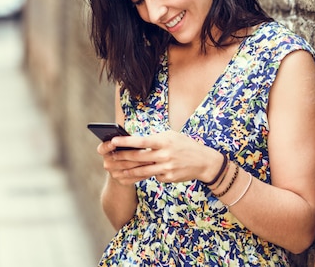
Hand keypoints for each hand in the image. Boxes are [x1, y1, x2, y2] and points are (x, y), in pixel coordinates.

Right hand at [97, 140, 154, 185]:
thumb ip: (125, 142)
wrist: (124, 173)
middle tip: (147, 150)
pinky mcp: (122, 181)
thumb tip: (133, 137)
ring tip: (153, 159)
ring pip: (129, 168)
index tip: (113, 141)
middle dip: (134, 154)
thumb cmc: (126, 152)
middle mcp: (107, 164)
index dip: (107, 146)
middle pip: (120, 158)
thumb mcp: (124, 146)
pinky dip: (144, 172)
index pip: (102, 148)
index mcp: (105, 152)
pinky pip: (134, 177)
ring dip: (141, 163)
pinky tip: (152, 168)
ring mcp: (114, 174)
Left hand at [104, 131, 221, 183]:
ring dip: (128, 171)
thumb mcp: (171, 136)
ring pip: (142, 171)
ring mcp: (166, 168)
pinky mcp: (168, 178)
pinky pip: (152, 176)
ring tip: (117, 170)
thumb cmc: (184, 145)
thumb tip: (135, 141)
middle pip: (138, 157)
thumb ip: (154, 138)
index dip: (126, 142)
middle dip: (122, 157)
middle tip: (110, 157)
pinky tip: (136, 174)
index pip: (141, 141)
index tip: (113, 141)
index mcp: (164, 141)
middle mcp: (164, 155)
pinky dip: (145, 174)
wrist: (203, 162)